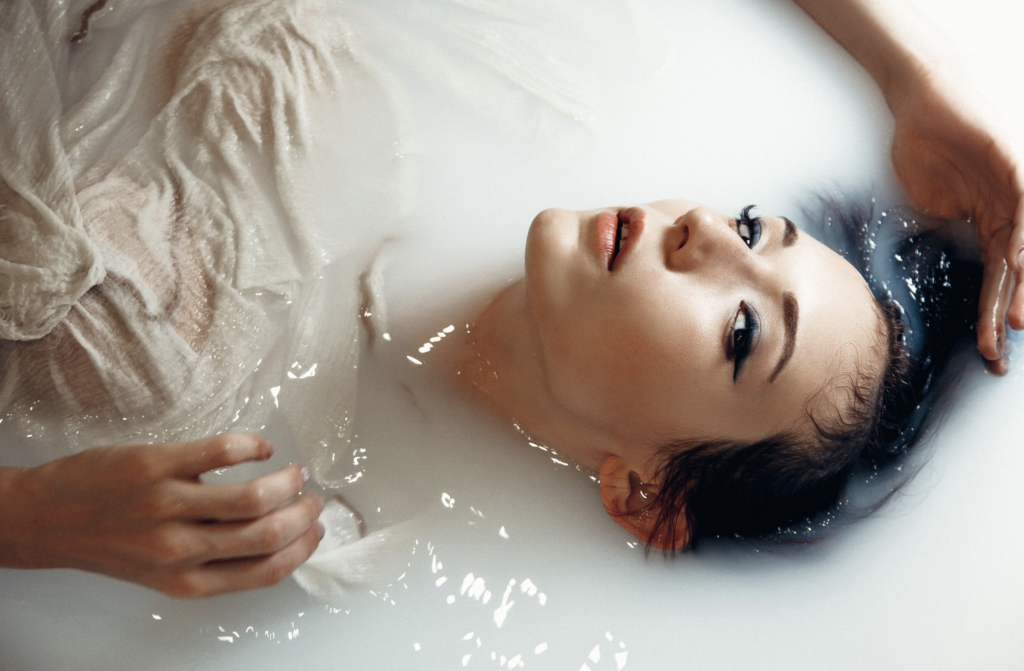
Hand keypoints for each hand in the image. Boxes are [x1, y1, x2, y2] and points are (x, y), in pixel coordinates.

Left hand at [0, 433, 323, 597]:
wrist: (44, 519)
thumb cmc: (107, 540)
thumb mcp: (161, 569)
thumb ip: (211, 560)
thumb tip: (271, 537)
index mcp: (186, 580)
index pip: (265, 571)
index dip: (302, 549)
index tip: (315, 529)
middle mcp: (180, 549)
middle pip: (267, 534)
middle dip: (303, 513)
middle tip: (311, 496)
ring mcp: (168, 505)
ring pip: (253, 498)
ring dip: (288, 481)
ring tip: (293, 470)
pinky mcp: (155, 465)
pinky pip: (222, 451)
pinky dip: (253, 445)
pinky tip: (259, 446)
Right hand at [888, 64, 1023, 373]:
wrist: (920, 97)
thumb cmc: (922, 143)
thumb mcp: (928, 203)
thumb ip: (940, 233)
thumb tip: (934, 266)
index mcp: (992, 222)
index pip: (997, 278)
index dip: (992, 314)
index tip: (988, 351)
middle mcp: (1011, 209)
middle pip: (1017, 269)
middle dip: (1012, 309)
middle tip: (1006, 345)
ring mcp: (1015, 186)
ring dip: (1023, 284)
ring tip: (1017, 319)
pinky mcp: (1013, 162)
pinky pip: (1023, 205)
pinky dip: (1021, 237)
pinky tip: (1015, 264)